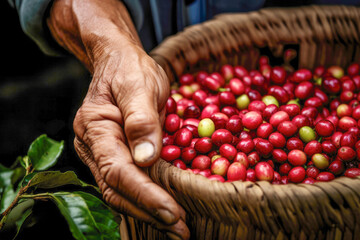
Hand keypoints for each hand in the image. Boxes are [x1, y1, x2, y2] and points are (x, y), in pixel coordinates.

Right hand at [47, 0, 189, 238]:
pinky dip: (145, 200)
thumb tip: (146, 159)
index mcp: (95, 127)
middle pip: (116, 190)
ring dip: (148, 212)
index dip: (145, 194)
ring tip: (176, 227)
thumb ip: (141, 119)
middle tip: (180, 230)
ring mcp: (100, 154)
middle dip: (148, 212)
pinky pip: (126, 184)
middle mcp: (92, 146)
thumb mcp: (140, 84)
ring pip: (119, 192)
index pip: (117, 171)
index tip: (172, 212)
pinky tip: (163, 210)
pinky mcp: (113, 156)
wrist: (118, 62)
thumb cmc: (130, 69)